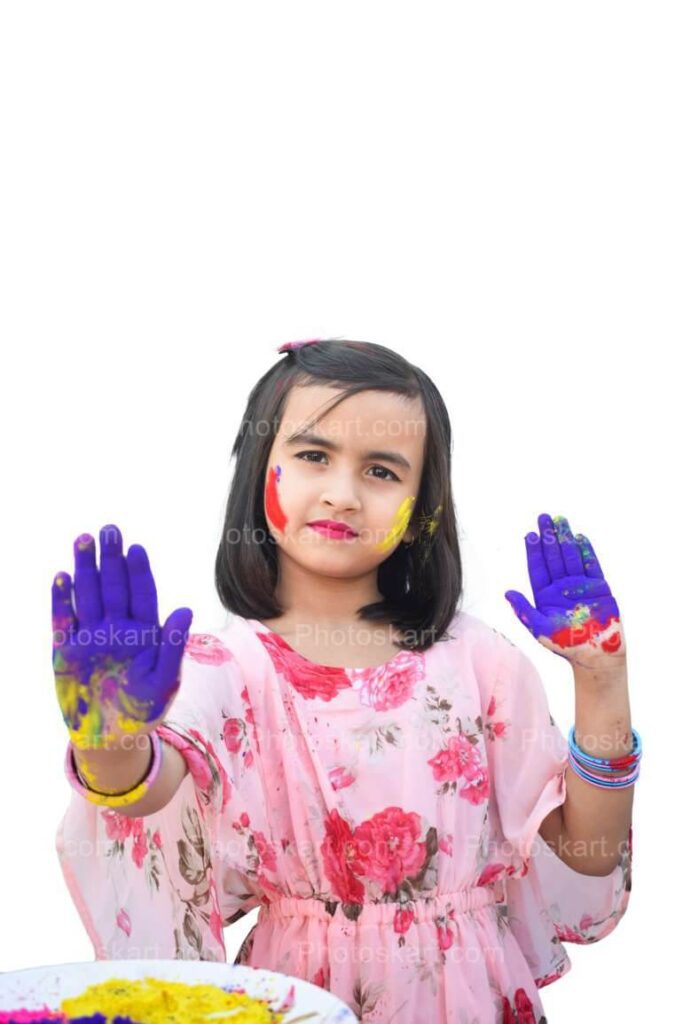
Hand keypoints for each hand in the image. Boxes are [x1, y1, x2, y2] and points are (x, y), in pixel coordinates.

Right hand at [52, 523, 192, 749]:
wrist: (112, 738)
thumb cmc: (145, 708)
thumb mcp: (164, 681)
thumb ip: (172, 646)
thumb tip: (185, 610)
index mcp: (144, 632)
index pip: (142, 594)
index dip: (139, 572)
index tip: (136, 549)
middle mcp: (116, 628)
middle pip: (113, 587)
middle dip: (111, 559)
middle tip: (109, 530)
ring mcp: (90, 637)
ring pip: (88, 596)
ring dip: (85, 569)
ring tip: (83, 540)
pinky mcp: (66, 652)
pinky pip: (63, 621)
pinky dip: (61, 600)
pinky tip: (62, 577)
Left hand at [504, 512, 624, 667]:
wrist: (595, 655)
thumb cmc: (565, 645)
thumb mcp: (539, 629)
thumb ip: (524, 610)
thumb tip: (506, 592)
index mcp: (545, 595)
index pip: (538, 567)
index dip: (534, 551)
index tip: (530, 535)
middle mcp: (561, 586)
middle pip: (553, 556)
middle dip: (548, 537)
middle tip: (544, 518)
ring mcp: (580, 585)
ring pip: (571, 556)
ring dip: (565, 538)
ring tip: (560, 520)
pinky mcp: (599, 587)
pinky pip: (591, 565)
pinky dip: (586, 551)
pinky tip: (579, 537)